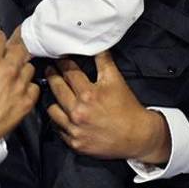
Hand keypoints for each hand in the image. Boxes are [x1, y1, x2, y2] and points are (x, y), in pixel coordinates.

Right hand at [0, 30, 38, 139]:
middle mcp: (9, 70)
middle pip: (19, 48)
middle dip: (12, 49)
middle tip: (6, 56)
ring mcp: (21, 85)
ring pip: (29, 67)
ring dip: (21, 68)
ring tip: (12, 75)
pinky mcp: (27, 100)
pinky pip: (35, 87)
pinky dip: (28, 87)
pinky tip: (18, 90)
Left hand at [45, 50, 171, 162]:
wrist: (137, 136)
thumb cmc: (127, 108)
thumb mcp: (116, 80)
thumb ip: (103, 61)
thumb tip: (96, 44)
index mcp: (89, 94)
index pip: (69, 72)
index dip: (62, 63)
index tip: (58, 59)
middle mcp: (79, 112)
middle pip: (57, 88)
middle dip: (52, 76)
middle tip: (50, 69)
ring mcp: (75, 129)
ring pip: (52, 109)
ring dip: (53, 100)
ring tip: (56, 93)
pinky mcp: (75, 143)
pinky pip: (57, 128)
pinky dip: (58, 120)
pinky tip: (62, 113)